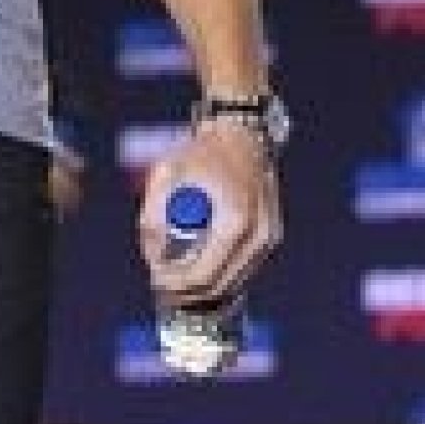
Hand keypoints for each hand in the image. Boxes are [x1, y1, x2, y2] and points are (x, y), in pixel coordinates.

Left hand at [137, 119, 283, 307]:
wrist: (241, 134)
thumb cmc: (202, 152)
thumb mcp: (167, 176)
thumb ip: (153, 217)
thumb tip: (154, 254)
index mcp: (235, 223)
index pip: (202, 276)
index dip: (174, 282)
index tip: (154, 275)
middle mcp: (258, 237)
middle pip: (218, 287)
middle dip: (186, 289)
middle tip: (161, 279)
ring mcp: (268, 240)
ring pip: (231, 282)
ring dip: (203, 283)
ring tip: (176, 271)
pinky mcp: (270, 238)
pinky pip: (242, 268)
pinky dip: (219, 271)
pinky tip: (198, 263)